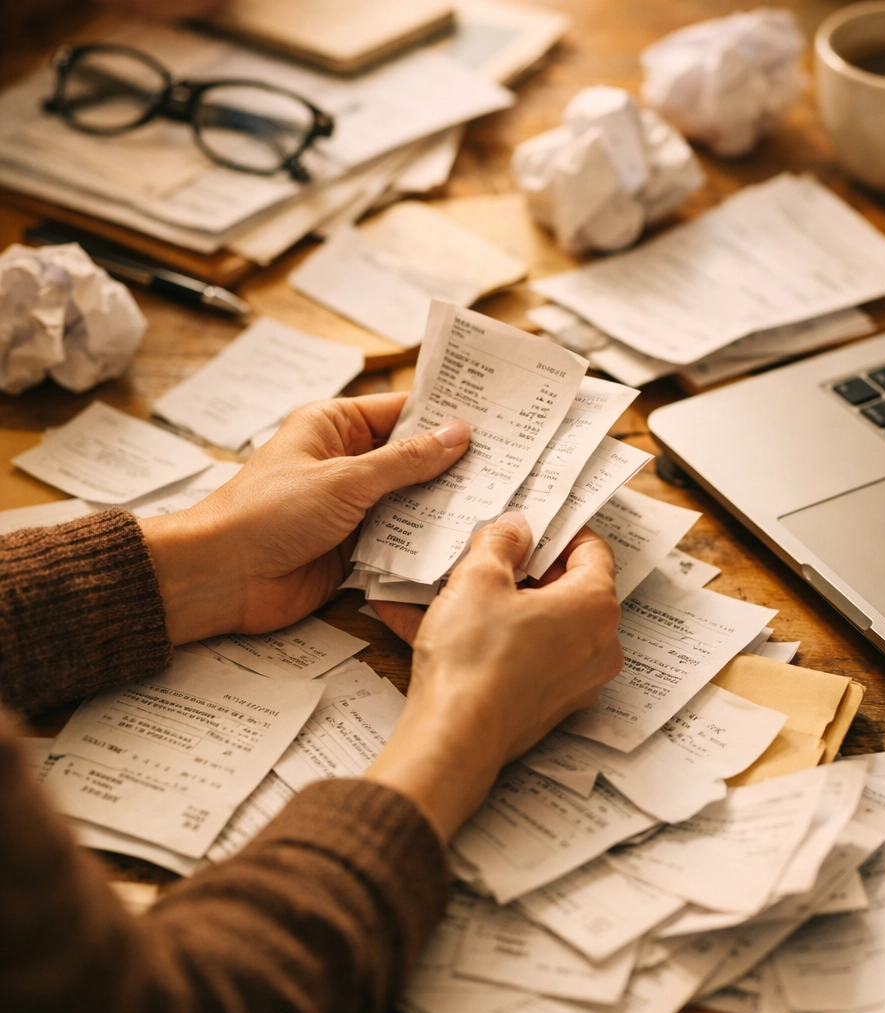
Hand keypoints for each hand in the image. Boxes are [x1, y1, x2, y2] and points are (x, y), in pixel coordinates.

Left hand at [140, 394, 469, 643]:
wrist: (222, 578)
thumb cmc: (266, 514)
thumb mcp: (344, 479)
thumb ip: (405, 462)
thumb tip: (457, 435)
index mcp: (335, 427)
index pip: (402, 412)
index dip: (445, 415)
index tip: (495, 418)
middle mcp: (347, 463)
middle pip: (412, 458)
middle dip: (453, 465)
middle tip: (510, 465)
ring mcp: (352, 507)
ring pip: (411, 501)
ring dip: (443, 506)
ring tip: (500, 501)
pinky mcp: (355, 547)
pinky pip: (400, 539)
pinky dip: (426, 542)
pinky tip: (465, 541)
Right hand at [365, 513, 622, 841]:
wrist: (454, 737)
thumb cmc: (474, 660)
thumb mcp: (479, 577)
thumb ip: (501, 541)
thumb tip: (514, 527)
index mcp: (595, 606)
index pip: (593, 550)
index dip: (559, 530)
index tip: (532, 523)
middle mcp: (598, 645)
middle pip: (567, 588)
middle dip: (525, 568)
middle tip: (489, 552)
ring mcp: (575, 680)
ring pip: (540, 624)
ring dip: (500, 603)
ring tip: (448, 586)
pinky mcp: (547, 704)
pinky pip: (520, 656)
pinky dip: (486, 637)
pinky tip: (427, 621)